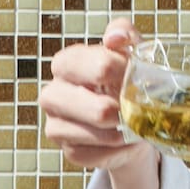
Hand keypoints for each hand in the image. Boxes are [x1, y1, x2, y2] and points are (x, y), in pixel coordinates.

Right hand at [38, 17, 152, 172]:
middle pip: (87, 106)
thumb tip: (114, 37)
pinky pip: (94, 154)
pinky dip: (117, 149)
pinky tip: (125, 140)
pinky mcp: (69, 150)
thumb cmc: (126, 78)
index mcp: (67, 63)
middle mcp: (53, 94)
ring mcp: (56, 124)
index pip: (93, 65)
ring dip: (120, 131)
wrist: (134, 116)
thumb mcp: (130, 50)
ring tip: (133, 125)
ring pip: (91, 133)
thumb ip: (123, 33)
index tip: (136, 75)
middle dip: (117, 109)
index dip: (120, 71)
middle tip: (134, 108)